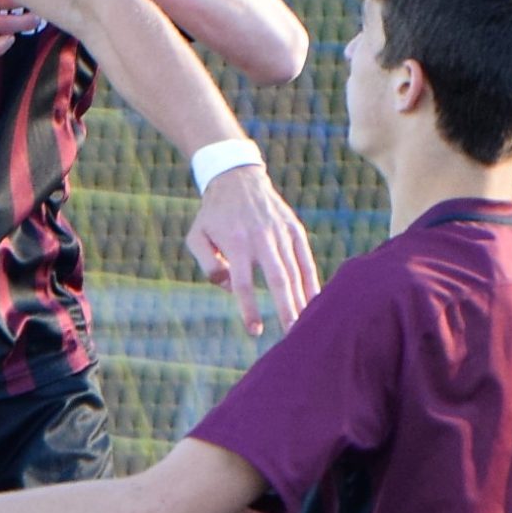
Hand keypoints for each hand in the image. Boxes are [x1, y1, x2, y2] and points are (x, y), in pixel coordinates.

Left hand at [186, 161, 321, 336]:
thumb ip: (207, 264)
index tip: (255, 331)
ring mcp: (281, 233)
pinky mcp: (294, 229)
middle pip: (278, 279)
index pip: (243, 283)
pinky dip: (312, 281)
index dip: (249, 308)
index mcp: (236, 242)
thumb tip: (228, 287)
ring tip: (305, 325)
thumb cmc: (213, 215)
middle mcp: (261, 238)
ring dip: (301, 299)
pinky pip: (305, 259)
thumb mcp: (196, 236)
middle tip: (293, 334)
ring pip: (295, 271)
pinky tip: (315, 301)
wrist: (237, 178)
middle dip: (286, 308)